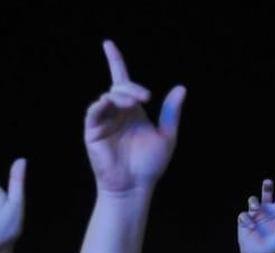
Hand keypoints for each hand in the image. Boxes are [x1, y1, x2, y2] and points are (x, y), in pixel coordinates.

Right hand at [84, 40, 185, 195]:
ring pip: (107, 96)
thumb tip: (181, 88)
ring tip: (135, 103)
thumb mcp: (167, 136)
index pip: (121, 80)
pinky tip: (112, 104)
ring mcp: (103, 121)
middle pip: (118, 86)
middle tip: (146, 97)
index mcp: (132, 110)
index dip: (114, 61)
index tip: (108, 44)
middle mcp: (116, 112)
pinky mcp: (93, 132)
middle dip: (131, 87)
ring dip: (121, 95)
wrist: (136, 186)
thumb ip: (171, 113)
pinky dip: (102, 104)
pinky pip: (93, 111)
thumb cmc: (149, 165)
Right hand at [237, 175, 274, 252]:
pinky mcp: (244, 221)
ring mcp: (255, 215)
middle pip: (267, 193)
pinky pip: (244, 214)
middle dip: (267, 186)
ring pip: (253, 200)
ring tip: (256, 208)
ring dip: (254, 201)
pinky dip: (247, 219)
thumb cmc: (274, 246)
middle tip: (268, 182)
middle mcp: (267, 211)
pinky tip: (251, 227)